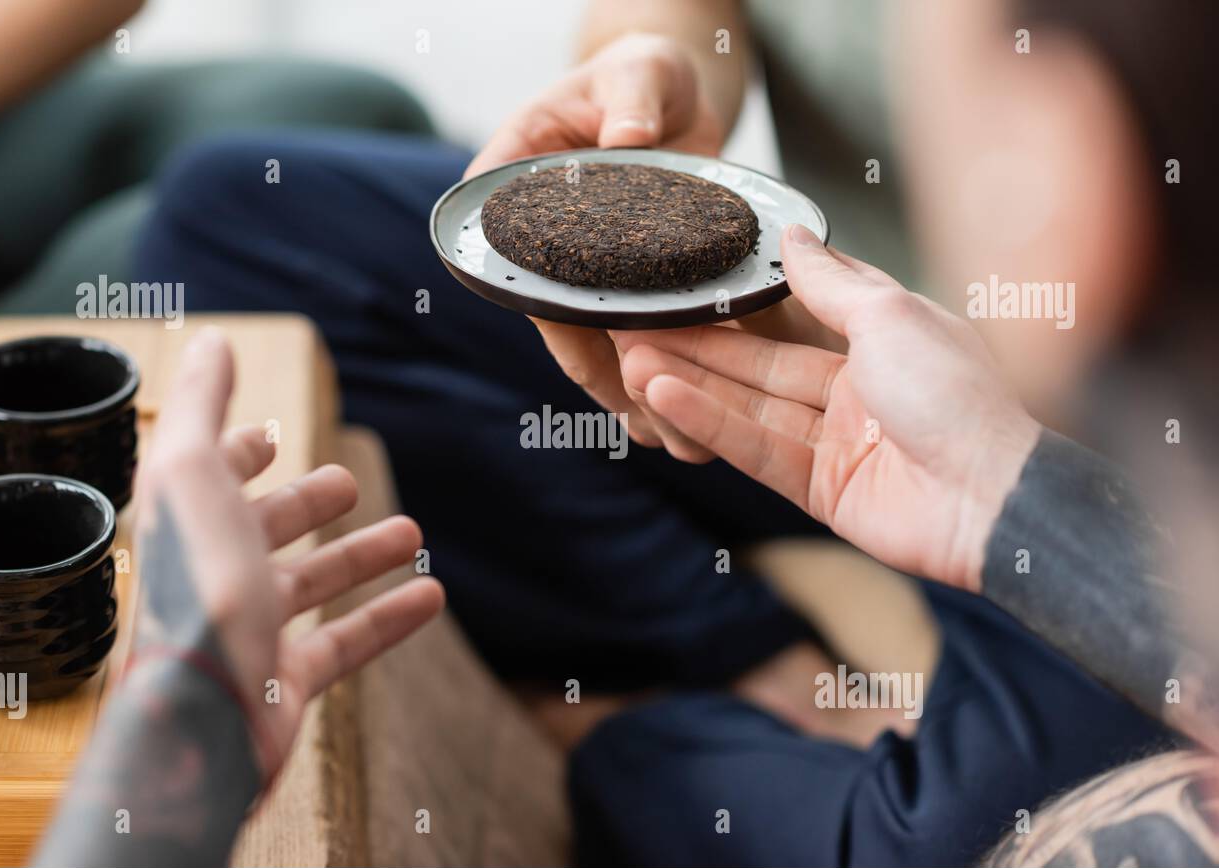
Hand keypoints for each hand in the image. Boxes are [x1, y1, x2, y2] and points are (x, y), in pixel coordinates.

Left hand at [132, 328, 444, 781]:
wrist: (203, 715)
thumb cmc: (195, 588)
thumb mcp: (190, 473)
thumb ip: (199, 406)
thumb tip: (212, 340)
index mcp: (183, 525)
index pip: (206, 480)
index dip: (236, 453)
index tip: (270, 437)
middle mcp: (211, 576)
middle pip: (260, 533)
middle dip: (303, 505)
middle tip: (344, 485)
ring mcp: (248, 632)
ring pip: (311, 586)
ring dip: (358, 556)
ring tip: (410, 532)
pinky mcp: (285, 682)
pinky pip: (345, 644)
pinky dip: (388, 619)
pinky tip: (432, 597)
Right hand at [467, 33, 724, 456]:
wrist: (669, 89)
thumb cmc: (638, 72)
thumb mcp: (635, 73)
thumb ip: (629, 100)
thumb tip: (627, 138)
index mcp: (518, 199)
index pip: (533, 272)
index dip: (566, 322)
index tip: (608, 365)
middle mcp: (549, 251)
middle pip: (573, 327)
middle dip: (614, 384)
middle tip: (654, 427)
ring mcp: (592, 275)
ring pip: (611, 347)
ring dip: (645, 396)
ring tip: (685, 443)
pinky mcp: (635, 286)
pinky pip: (649, 337)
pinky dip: (674, 373)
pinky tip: (700, 418)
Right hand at [616, 225, 1041, 591]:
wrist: (991, 499)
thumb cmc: (960, 397)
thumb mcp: (891, 316)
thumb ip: (830, 283)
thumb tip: (793, 238)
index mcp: (885, 340)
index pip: (799, 310)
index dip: (746, 299)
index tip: (693, 282)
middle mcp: (858, 389)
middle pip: (761, 362)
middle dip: (700, 343)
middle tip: (637, 324)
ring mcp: (836, 441)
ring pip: (749, 404)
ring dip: (691, 381)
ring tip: (631, 357)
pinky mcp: (819, 488)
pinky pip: (755, 447)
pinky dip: (710, 421)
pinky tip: (665, 394)